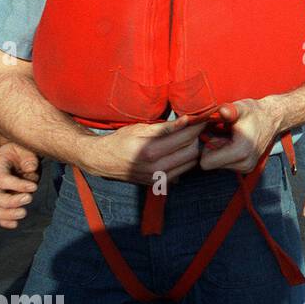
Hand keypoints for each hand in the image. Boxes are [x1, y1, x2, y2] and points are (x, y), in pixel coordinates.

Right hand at [0, 143, 39, 229]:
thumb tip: (30, 168)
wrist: (20, 157)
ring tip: (23, 213)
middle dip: (11, 201)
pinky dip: (4, 221)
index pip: (1, 179)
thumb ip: (29, 157)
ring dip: (6, 214)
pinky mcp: (1, 201)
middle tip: (29, 198)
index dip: (17, 184)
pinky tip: (15, 224)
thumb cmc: (23, 153)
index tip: (34, 186)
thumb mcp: (26, 149)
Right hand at [83, 116, 205, 184]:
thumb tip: (187, 120)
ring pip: (191, 163)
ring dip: (193, 150)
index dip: (196, 127)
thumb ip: (165, 127)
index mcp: (150, 152)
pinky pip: (183, 172)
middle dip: (196, 138)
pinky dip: (185, 161)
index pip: (186, 138)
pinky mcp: (160, 184)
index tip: (201, 119)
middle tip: (192, 129)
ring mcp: (159, 179)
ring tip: (186, 139)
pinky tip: (179, 152)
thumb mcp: (140, 128)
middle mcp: (156, 168)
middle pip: (192, 152)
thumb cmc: (121, 140)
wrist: (104, 161)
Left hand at [198, 98, 281, 173]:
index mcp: (241, 152)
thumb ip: (230, 110)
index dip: (205, 147)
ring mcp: (247, 167)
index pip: (206, 163)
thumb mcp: (241, 108)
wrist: (272, 119)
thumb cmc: (255, 113)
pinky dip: (225, 154)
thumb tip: (222, 110)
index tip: (213, 135)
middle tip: (222, 134)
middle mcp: (245, 164)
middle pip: (211, 164)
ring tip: (228, 137)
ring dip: (219, 151)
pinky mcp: (247, 168)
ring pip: (218, 165)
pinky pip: (226, 164)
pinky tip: (233, 142)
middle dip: (212, 149)